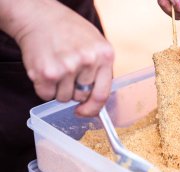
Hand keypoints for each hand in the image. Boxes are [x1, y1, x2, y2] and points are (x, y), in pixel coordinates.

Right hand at [2, 0, 113, 116]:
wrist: (40, 17)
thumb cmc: (70, 32)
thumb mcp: (96, 45)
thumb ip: (101, 70)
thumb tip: (97, 102)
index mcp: (105, 55)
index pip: (102, 94)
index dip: (93, 108)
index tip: (84, 112)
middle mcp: (88, 61)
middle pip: (81, 97)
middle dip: (74, 90)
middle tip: (67, 71)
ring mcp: (67, 67)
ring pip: (64, 98)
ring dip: (58, 88)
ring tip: (57, 67)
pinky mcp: (47, 73)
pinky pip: (47, 95)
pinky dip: (44, 87)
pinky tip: (45, 69)